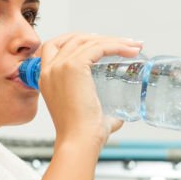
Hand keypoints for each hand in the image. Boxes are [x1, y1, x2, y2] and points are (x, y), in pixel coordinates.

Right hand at [37, 33, 141, 150]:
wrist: (79, 142)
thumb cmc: (83, 135)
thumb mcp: (88, 115)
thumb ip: (101, 113)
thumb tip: (117, 116)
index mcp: (46, 78)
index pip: (55, 46)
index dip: (77, 39)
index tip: (98, 41)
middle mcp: (49, 69)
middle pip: (73, 38)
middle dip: (99, 37)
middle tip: (123, 42)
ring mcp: (59, 66)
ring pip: (88, 41)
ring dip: (114, 40)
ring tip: (134, 46)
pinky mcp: (73, 67)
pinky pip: (98, 47)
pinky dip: (116, 45)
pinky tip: (130, 51)